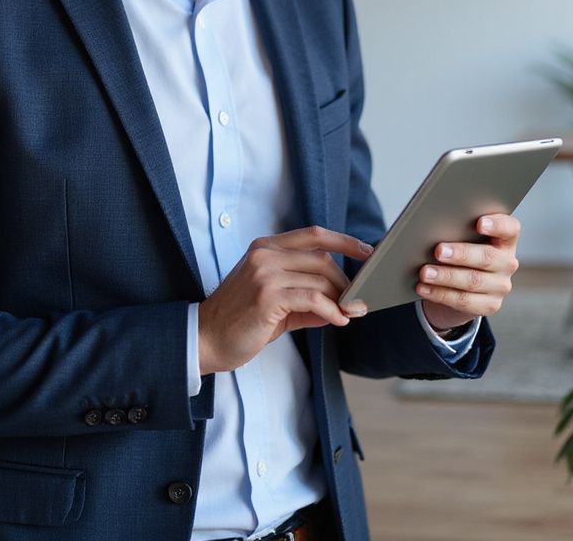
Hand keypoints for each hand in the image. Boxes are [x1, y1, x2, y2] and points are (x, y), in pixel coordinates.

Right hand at [198, 225, 372, 374]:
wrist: (206, 337)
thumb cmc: (240, 320)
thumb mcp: (275, 302)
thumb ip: (306, 299)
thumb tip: (340, 304)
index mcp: (265, 247)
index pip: (313, 234)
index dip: (344, 241)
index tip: (367, 251)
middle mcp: (265, 254)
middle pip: (322, 258)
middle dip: (346, 281)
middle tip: (358, 301)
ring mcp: (265, 273)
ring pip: (320, 278)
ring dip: (341, 299)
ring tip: (349, 314)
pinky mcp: (267, 295)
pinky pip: (313, 298)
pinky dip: (331, 310)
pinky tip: (338, 321)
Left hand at [417, 214, 520, 332]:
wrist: (458, 286)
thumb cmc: (459, 253)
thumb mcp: (461, 239)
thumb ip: (456, 231)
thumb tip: (431, 229)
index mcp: (504, 239)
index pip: (510, 228)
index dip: (497, 225)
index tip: (479, 223)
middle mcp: (507, 262)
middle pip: (487, 257)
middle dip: (460, 254)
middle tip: (438, 251)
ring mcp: (501, 286)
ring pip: (473, 281)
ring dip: (445, 276)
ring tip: (425, 272)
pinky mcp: (489, 305)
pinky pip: (464, 301)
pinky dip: (440, 294)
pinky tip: (424, 288)